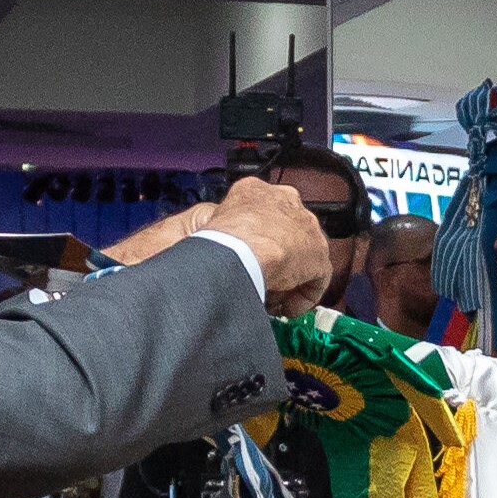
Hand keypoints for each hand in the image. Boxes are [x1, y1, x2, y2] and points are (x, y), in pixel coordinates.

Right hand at [114, 179, 336, 314]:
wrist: (243, 248)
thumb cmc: (218, 238)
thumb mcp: (205, 223)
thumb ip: (205, 229)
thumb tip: (178, 252)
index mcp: (254, 190)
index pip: (262, 211)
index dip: (256, 238)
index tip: (249, 259)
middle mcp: (285, 201)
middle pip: (286, 233)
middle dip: (277, 258)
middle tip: (264, 282)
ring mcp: (305, 226)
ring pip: (301, 257)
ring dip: (288, 279)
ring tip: (274, 298)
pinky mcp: (318, 253)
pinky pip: (314, 279)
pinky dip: (301, 296)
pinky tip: (286, 307)